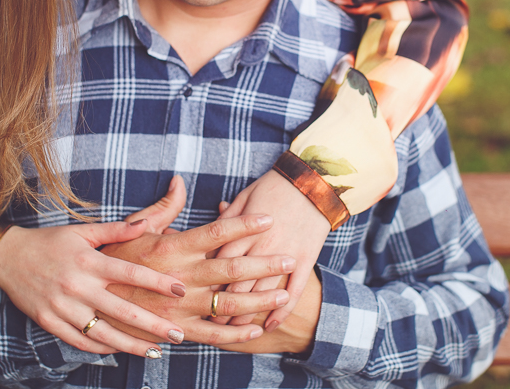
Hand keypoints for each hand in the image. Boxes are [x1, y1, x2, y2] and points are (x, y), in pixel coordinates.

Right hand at [0, 178, 189, 356]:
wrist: (7, 257)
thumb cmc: (50, 241)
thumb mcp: (82, 231)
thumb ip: (116, 230)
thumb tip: (147, 223)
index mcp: (90, 262)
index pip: (131, 273)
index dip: (158, 282)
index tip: (181, 289)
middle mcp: (78, 286)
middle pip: (123, 310)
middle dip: (153, 324)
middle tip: (178, 334)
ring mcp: (63, 307)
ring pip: (103, 333)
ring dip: (131, 345)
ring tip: (156, 351)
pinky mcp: (49, 322)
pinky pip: (80, 341)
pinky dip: (102, 348)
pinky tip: (121, 351)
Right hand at [102, 214, 295, 346]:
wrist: (84, 300)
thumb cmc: (111, 259)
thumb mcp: (135, 229)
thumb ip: (164, 208)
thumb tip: (179, 181)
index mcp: (172, 248)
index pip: (216, 232)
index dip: (245, 224)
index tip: (269, 218)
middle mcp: (179, 277)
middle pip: (231, 269)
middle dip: (264, 264)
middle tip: (290, 257)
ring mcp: (178, 307)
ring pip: (227, 306)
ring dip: (259, 301)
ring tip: (284, 294)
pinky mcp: (173, 331)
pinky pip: (211, 335)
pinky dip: (236, 335)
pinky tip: (256, 330)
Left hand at [212, 169, 329, 332]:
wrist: (313, 182)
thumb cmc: (274, 187)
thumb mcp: (245, 196)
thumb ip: (226, 219)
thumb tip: (207, 234)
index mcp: (243, 232)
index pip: (219, 264)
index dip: (205, 283)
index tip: (195, 297)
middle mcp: (262, 248)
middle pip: (237, 284)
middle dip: (221, 305)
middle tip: (210, 320)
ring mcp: (286, 256)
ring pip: (263, 294)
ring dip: (248, 314)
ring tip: (236, 328)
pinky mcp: (306, 261)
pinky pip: (294, 292)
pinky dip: (282, 311)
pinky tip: (271, 326)